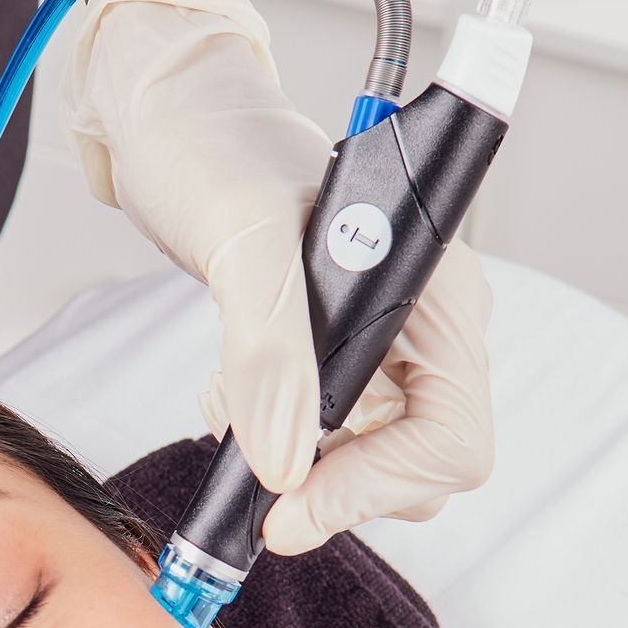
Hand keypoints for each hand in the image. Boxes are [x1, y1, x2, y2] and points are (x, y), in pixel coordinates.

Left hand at [59, 0, 495, 553]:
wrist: (176, 121)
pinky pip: (324, 441)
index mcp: (436, 291)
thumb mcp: (241, 240)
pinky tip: (232, 389)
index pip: (451, 438)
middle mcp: (425, 326)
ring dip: (294, 458)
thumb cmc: (217, 148)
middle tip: (252, 468)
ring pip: (367, 464)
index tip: (290, 505)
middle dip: (332, 480)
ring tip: (231, 398)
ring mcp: (385, 347)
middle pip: (418, 467)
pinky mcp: (338, 360)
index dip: (376, 487)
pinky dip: (272, 438)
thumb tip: (285, 464)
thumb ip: (268, 353)